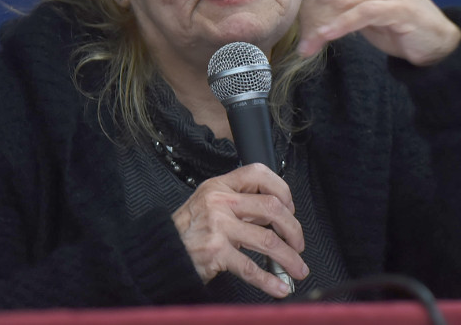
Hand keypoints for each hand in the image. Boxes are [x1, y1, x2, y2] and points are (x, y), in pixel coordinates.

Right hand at [170, 163, 307, 297]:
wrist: (161, 252)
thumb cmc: (187, 231)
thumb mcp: (209, 203)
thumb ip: (239, 204)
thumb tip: (276, 215)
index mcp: (220, 186)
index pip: (259, 174)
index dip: (282, 189)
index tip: (290, 208)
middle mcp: (220, 202)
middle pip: (272, 208)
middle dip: (294, 229)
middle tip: (298, 244)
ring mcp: (218, 226)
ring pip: (268, 240)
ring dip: (289, 258)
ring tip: (298, 269)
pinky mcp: (216, 251)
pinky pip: (251, 267)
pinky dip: (269, 281)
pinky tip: (279, 287)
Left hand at [296, 0, 460, 65]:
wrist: (431, 39)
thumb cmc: (393, 20)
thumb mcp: (360, 0)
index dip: (308, 6)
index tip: (302, 30)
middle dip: (313, 19)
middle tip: (305, 42)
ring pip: (343, 2)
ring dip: (323, 27)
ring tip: (310, 46)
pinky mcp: (400, 6)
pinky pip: (363, 13)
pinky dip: (341, 25)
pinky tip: (327, 37)